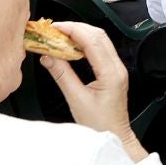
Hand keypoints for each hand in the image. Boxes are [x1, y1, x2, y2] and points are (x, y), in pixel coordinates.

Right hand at [39, 22, 141, 159]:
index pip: (93, 41)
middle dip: (76, 28)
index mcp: (111, 73)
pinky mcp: (113, 73)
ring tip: (60, 35)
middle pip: (99, 36)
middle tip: (55, 28)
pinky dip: (85, 44)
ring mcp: (117, 69)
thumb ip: (62, 75)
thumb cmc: (100, 125)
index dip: (73, 30)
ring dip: (81, 34)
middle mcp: (117, 68)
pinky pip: (100, 50)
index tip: (56, 27)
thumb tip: (48, 57)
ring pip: (101, 41)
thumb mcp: (76, 99)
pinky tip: (72, 47)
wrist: (114, 137)